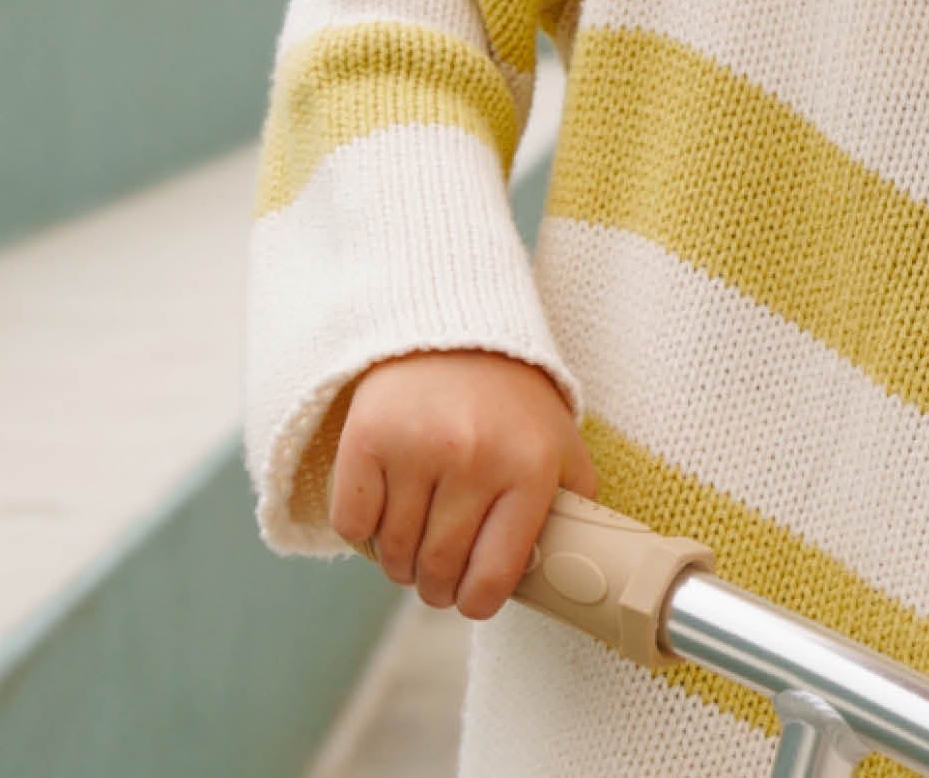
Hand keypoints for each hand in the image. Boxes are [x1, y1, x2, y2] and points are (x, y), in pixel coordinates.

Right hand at [328, 347, 598, 618]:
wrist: (457, 326)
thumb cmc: (511, 400)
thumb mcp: (560, 445)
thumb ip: (574, 507)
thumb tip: (572, 573)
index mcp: (529, 468)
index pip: (493, 578)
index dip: (476, 601)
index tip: (470, 597)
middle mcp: (475, 458)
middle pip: (438, 571)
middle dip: (436, 588)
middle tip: (438, 576)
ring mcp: (418, 447)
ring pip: (394, 554)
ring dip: (400, 564)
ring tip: (413, 543)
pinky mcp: (367, 437)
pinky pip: (353, 524)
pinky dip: (363, 530)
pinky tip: (384, 509)